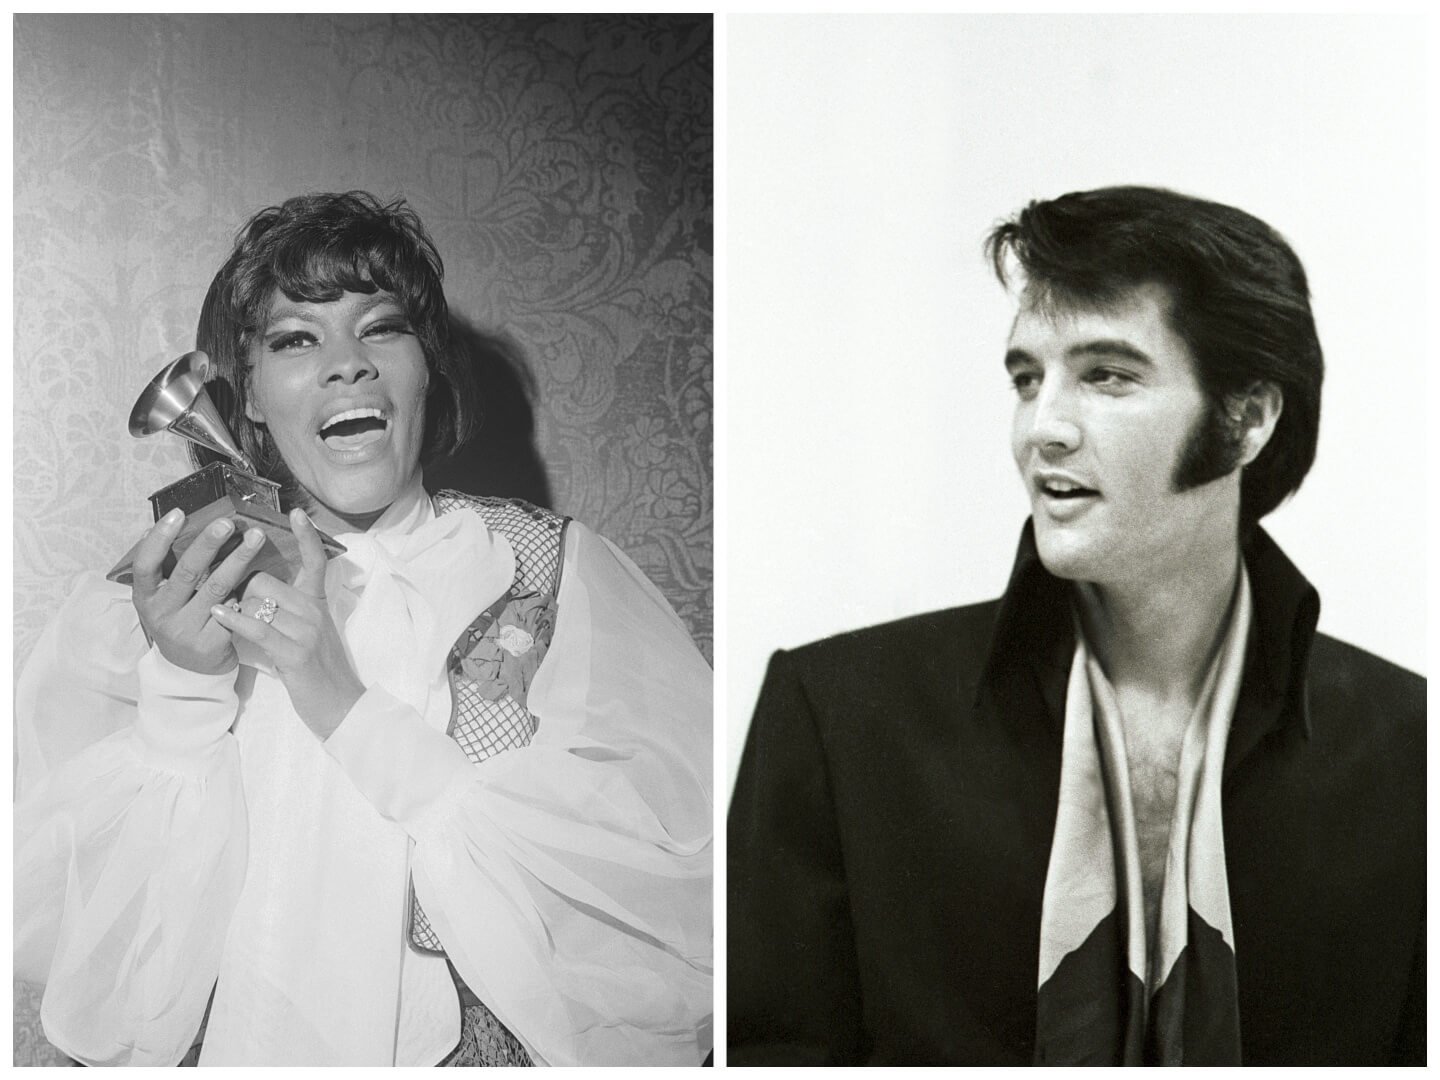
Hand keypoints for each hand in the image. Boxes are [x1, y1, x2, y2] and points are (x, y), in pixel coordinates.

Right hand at [131, 509, 266, 674]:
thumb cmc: (179, 619)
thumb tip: (159, 526)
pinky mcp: (212, 643)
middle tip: (228, 522)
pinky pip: (233, 609)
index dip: (160, 538)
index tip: (178, 513)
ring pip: (216, 588)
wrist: (190, 669)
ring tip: (256, 537)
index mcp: (145, 598)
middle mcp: (161, 614)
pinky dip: (246, 589)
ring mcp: (186, 630)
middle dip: (209, 544)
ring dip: (238, 559)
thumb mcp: (163, 597)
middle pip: (187, 573)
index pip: (146, 564)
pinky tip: (261, 573)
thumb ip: (164, 568)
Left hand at [210, 508, 364, 738]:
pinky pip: (257, 628)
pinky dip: (234, 620)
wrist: (341, 707)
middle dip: (239, 588)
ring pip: (258, 601)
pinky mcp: (294, 653)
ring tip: (216, 613)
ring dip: (232, 607)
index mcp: (318, 605)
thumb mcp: (310, 635)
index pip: (315, 562)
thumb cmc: (319, 672)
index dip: (306, 537)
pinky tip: (217, 616)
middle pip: (266, 580)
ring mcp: (306, 631)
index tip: (296, 512)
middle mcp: (314, 612)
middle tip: (222, 599)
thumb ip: (291, 611)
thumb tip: (256, 592)